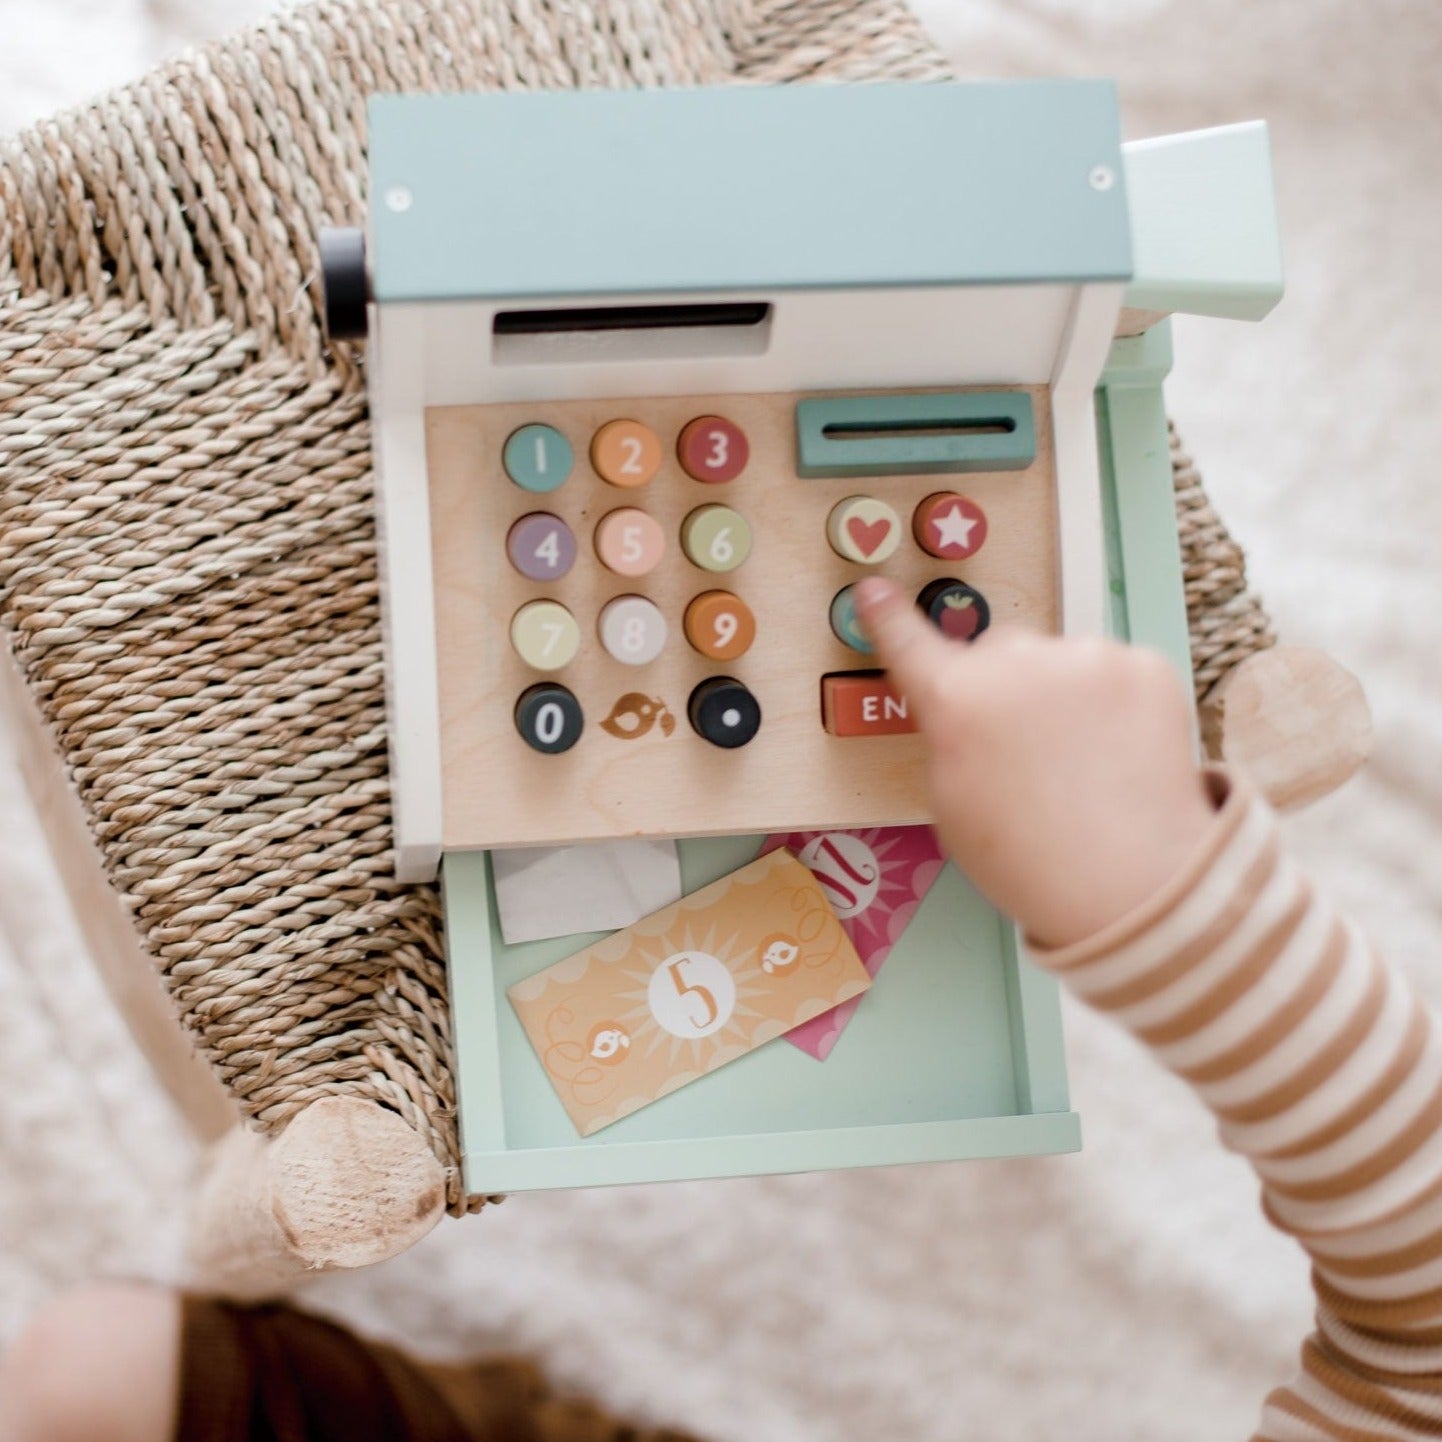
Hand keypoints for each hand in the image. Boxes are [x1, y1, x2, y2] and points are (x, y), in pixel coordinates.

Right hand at [853, 579, 1217, 950]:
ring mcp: (1085, 658)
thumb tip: (965, 711)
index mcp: (955, 701)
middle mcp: (1015, 663)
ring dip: (1064, 692)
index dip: (888, 616)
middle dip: (1004, 682)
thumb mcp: (951, 804)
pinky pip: (1114, 669)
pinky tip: (1119, 753)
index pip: (909, 643)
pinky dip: (1115, 701)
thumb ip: (949, 738)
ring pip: (1061, 659)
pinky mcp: (1143, 665)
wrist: (1133, 883)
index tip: (875, 588)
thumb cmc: (1029, 860)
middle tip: (1026, 746)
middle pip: (999, 649)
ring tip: (1083, 762)